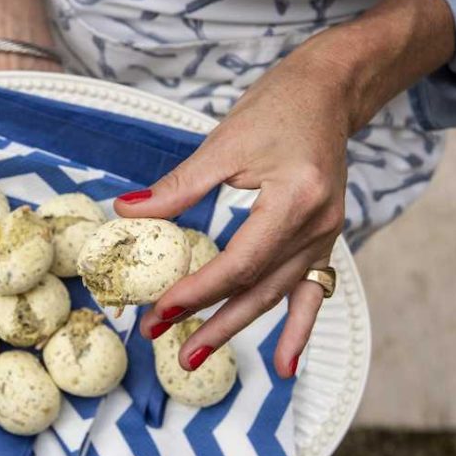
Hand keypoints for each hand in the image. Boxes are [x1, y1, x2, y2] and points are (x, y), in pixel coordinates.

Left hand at [115, 0, 455, 377]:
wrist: (329, 89)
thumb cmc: (278, 105)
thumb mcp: (223, 143)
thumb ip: (178, 187)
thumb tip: (125, 212)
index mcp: (295, 199)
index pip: (239, 262)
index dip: (197, 290)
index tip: (159, 311)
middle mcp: (318, 224)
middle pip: (260, 288)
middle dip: (212, 322)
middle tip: (168, 346)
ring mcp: (327, 234)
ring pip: (279, 295)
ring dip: (239, 328)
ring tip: (197, 357)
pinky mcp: (324, 237)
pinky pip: (311, 291)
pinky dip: (298, 327)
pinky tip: (285, 366)